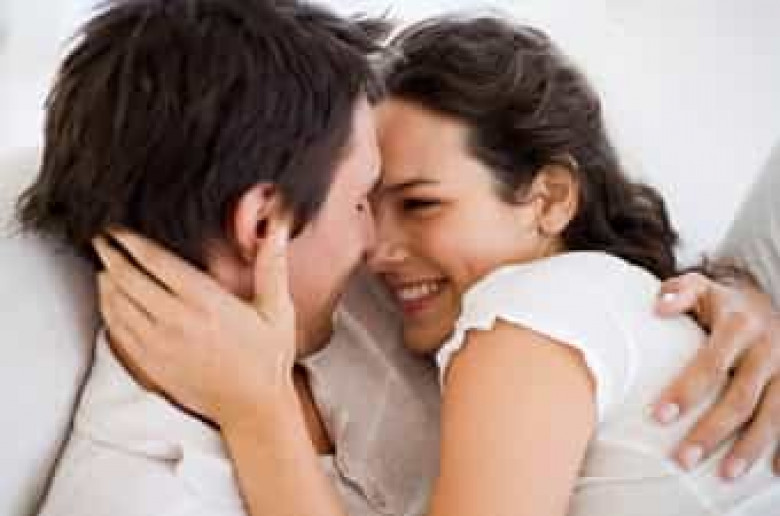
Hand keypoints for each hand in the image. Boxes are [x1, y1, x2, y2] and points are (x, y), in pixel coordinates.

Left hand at [92, 219, 297, 428]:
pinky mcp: (151, 364)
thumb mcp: (277, 310)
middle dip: (110, 254)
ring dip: (105, 279)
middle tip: (102, 237)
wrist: (253, 407)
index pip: (156, 262)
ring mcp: (159, 345)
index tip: (119, 227)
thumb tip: (278, 229)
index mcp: (206, 302)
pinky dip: (107, 309)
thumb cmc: (266, 358)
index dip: (131, 240)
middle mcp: (176, 321)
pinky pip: (117, 330)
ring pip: (116, 303)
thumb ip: (273, 266)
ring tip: (103, 263)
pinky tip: (109, 298)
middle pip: (127, 279)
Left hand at [653, 272, 779, 478]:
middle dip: (710, 432)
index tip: (659, 417)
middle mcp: (767, 350)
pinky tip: (775, 471)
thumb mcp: (700, 287)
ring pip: (772, 416)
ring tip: (725, 475)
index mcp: (739, 325)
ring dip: (749, 449)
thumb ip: (679, 292)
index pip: (710, 364)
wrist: (767, 301)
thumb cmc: (721, 302)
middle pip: (739, 399)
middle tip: (682, 459)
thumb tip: (659, 308)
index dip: (686, 391)